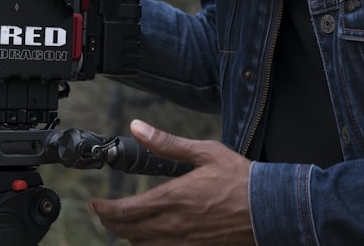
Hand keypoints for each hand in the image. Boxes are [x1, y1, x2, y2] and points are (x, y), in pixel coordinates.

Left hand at [89, 120, 254, 244]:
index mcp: (171, 198)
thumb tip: (138, 128)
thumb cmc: (239, 179)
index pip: (123, 210)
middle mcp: (172, 224)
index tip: (95, 204)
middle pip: (127, 231)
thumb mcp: (204, 152)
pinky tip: (149, 237)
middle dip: (110, 223)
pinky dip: (148, 245)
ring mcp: (183, 242)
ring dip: (128, 235)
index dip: (103, 210)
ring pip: (142, 245)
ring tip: (123, 224)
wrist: (268, 209)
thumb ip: (166, 142)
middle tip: (104, 213)